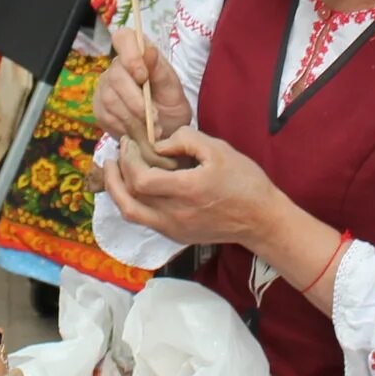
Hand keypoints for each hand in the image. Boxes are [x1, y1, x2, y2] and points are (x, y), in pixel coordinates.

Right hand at [92, 26, 190, 157]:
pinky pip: (106, 116)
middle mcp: (117, 67)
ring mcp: (105, 87)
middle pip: (116, 76)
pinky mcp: (99, 108)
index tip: (143, 77)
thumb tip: (149, 51)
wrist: (165, 133)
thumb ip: (161, 71)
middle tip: (156, 117)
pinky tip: (139, 131)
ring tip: (152, 129)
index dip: (130, 55)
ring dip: (134, 117)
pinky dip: (126, 127)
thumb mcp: (174, 90)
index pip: (123, 38)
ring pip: (110, 99)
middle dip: (137, 101)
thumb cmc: (171, 106)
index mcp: (138, 54)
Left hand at [100, 127, 283, 250]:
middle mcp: (174, 214)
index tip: (129, 143)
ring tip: (113, 171)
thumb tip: (159, 143)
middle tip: (117, 153)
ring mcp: (173, 228)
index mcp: (186, 190)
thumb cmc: (244, 181)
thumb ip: (185, 140)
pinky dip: (132, 201)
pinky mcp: (175, 235)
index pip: (141, 179)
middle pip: (129, 198)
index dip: (128, 160)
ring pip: (131, 213)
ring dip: (117, 191)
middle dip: (116, 173)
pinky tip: (134, 185)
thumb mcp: (219, 149)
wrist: (261, 219)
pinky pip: (144, 219)